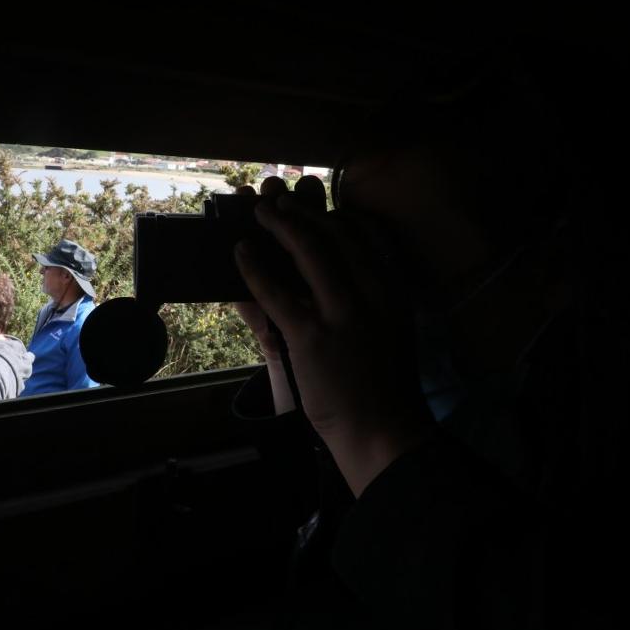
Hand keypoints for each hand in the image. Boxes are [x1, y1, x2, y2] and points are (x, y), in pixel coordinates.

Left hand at [234, 175, 436, 495]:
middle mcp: (370, 294)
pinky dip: (253, 267)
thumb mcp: (384, 331)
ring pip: (308, 250)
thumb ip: (361, 298)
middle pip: (333, 233)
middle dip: (302, 209)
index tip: (313, 202)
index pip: (363, 234)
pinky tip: (239, 252)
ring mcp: (341, 314)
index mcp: (390, 290)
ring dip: (278, 224)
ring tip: (257, 210)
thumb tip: (323, 269)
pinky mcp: (311, 337)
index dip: (332, 212)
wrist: (382, 432)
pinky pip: (275, 291)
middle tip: (278, 197)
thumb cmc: (379, 385)